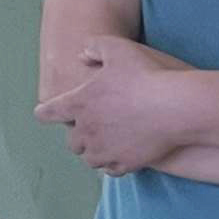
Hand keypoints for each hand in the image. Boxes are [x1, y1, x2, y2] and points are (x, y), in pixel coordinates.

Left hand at [37, 38, 193, 173]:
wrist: (175, 107)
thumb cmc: (147, 75)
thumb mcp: (118, 49)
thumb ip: (95, 47)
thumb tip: (81, 55)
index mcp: (79, 103)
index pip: (49, 112)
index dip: (45, 112)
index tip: (43, 113)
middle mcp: (86, 130)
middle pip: (72, 141)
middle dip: (78, 135)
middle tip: (88, 128)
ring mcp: (105, 150)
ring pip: (90, 158)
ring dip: (94, 151)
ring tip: (104, 144)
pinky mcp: (124, 164)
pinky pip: (111, 170)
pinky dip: (113, 164)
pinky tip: (120, 155)